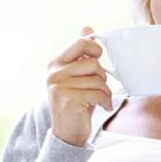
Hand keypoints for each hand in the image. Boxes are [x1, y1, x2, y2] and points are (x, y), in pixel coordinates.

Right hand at [47, 26, 112, 146]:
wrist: (67, 134)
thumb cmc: (76, 103)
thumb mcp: (78, 76)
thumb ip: (81, 54)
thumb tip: (88, 27)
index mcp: (56, 63)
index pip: (81, 42)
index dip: (96, 49)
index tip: (98, 59)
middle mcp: (54, 72)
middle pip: (93, 63)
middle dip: (102, 77)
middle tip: (99, 88)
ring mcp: (58, 85)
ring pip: (98, 79)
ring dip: (105, 92)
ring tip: (100, 100)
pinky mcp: (67, 98)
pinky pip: (98, 93)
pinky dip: (106, 101)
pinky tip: (103, 107)